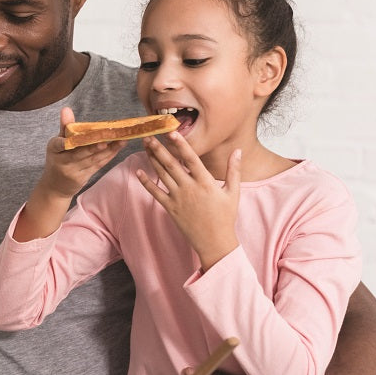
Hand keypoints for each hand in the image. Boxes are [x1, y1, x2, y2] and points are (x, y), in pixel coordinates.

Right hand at [15, 108, 121, 240]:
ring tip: (121, 139)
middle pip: (80, 153)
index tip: (68, 140)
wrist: (55, 186)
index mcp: (54, 150)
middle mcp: (63, 161)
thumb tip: (66, 108)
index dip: (64, 143)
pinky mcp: (83, 177)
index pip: (59, 145)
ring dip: (108, 149)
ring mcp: (73, 171)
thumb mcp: (56, 144)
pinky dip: (109, 156)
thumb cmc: (57, 159)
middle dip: (95, 145)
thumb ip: (65, 126)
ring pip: (92, 159)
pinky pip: (98, 165)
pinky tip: (118, 148)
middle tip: (108, 136)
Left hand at [137, 134, 240, 269]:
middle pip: (171, 164)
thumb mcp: (233, 192)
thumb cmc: (225, 217)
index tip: (172, 132)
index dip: (181, 145)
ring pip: (162, 175)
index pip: (191, 158)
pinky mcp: (170, 208)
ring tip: (145, 147)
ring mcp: (178, 198)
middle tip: (149, 135)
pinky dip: (146, 182)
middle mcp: (190, 188)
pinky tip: (138, 172)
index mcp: (206, 182)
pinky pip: (155, 193)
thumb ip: (234, 170)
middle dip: (159, 148)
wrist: (215, 242)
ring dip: (152, 159)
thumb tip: (237, 150)